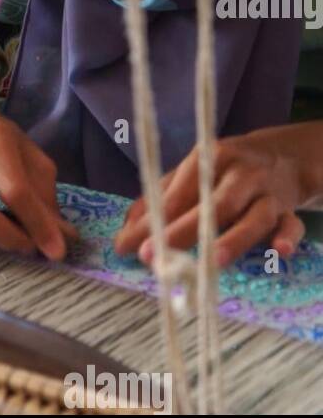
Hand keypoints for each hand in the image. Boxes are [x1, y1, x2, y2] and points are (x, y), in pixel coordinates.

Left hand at [114, 123, 322, 267]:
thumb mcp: (188, 175)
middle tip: (153, 257)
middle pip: (213, 205)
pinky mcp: (289, 211)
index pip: (177, 194)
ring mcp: (268, 192)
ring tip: (211, 261)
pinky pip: (292, 225)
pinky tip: (279, 251)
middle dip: (181, 233)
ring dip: (233, 240)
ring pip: (254, 217)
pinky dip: (287, 237)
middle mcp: (240, 173)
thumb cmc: (222, 172)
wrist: (283, 156)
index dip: (151, 221)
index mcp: (209, 159)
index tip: (127, 246)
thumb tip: (124, 234)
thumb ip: (156, 200)